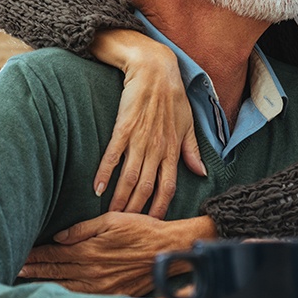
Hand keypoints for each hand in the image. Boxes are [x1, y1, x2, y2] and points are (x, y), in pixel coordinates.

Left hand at [17, 213, 216, 295]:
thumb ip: (83, 229)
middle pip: (55, 272)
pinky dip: (66, 297)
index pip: (54, 254)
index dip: (36, 255)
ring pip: (65, 288)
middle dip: (34, 270)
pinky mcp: (111, 295)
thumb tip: (59, 237)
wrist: (167, 250)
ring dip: (45, 285)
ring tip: (28, 283)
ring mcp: (101, 286)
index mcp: (90, 250)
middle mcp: (92, 271)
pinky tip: (57, 295)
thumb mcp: (112, 220)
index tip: (21, 254)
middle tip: (15, 269)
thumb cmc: (142, 230)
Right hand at [90, 30, 206, 216]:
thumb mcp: (188, 123)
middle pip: (147, 187)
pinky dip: (104, 173)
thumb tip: (201, 173)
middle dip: (137, 210)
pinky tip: (96, 189)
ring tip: (110, 216)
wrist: (155, 69)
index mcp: (174, 149)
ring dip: (120, 199)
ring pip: (130, 177)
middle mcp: (158, 148)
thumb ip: (192, 150)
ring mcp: (140, 138)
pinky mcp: (124, 127)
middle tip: (126, 228)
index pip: (169, 186)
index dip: (161, 207)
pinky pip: (113, 155)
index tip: (153, 224)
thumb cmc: (173, 96)